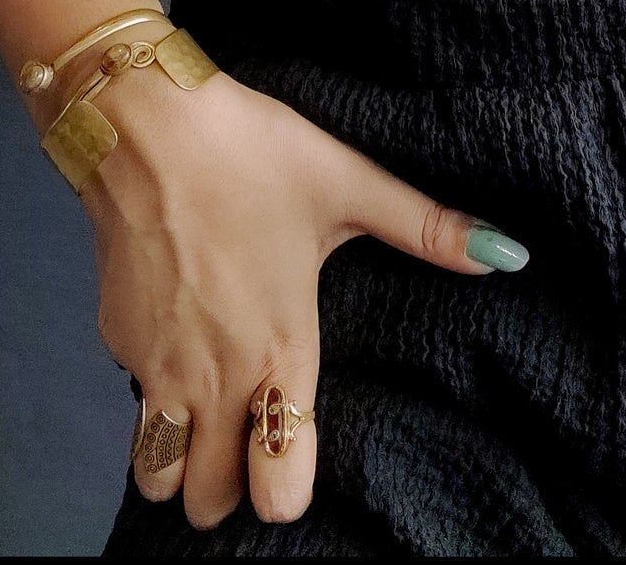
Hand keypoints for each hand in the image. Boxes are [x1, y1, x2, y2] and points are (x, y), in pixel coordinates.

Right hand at [79, 69, 527, 529]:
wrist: (143, 124)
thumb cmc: (250, 153)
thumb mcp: (348, 184)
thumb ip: (427, 228)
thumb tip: (509, 255)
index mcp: (279, 349)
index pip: (278, 486)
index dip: (287, 491)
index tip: (295, 463)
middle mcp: (215, 376)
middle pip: (207, 501)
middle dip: (231, 487)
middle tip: (253, 443)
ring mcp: (156, 366)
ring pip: (157, 474)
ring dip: (181, 461)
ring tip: (211, 418)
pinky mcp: (116, 341)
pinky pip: (137, 405)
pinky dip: (156, 400)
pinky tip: (182, 348)